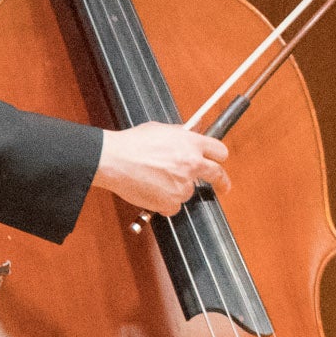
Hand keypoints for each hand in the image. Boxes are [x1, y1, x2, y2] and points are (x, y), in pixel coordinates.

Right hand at [92, 121, 231, 214]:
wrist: (113, 160)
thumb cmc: (130, 144)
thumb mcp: (159, 129)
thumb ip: (180, 133)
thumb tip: (191, 131)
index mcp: (191, 143)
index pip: (220, 151)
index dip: (218, 157)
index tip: (218, 163)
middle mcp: (192, 163)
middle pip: (217, 175)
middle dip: (222, 182)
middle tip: (222, 187)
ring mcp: (183, 184)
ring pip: (188, 192)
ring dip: (176, 190)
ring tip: (154, 181)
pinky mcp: (171, 201)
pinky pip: (173, 206)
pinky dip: (163, 203)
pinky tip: (150, 192)